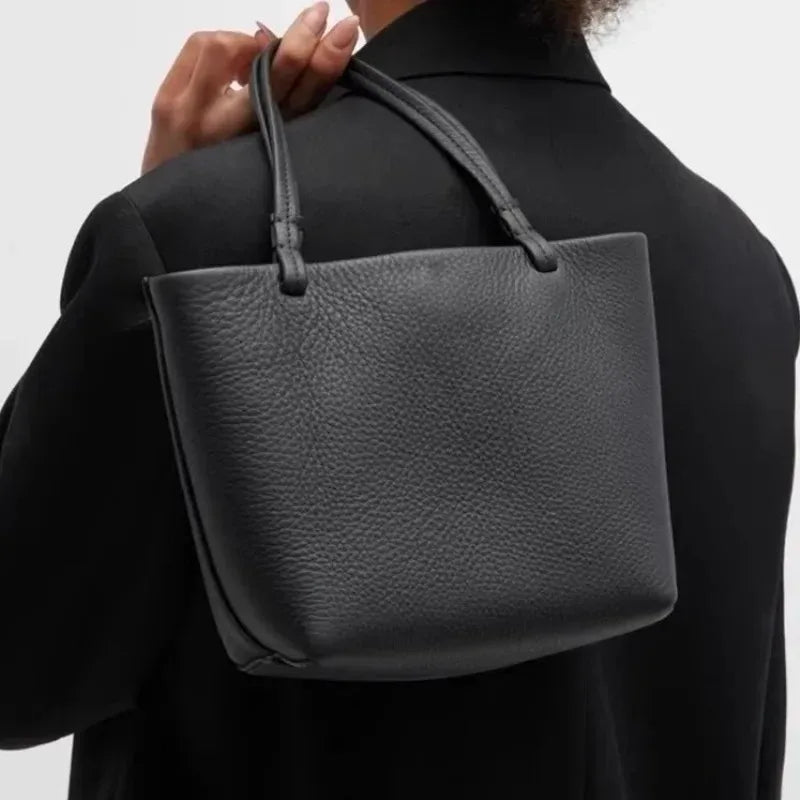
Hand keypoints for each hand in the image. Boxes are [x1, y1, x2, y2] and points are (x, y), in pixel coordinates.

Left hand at [142, 2, 359, 173]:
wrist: (170, 208)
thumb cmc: (225, 178)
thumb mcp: (262, 152)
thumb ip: (282, 112)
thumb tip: (284, 53)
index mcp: (269, 149)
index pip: (305, 97)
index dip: (328, 60)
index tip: (345, 30)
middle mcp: (234, 134)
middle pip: (274, 73)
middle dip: (301, 38)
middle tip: (319, 14)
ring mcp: (196, 115)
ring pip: (227, 47)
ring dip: (247, 42)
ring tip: (254, 54)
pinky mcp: (168, 104)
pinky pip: (200, 46)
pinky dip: (221, 43)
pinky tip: (228, 60)